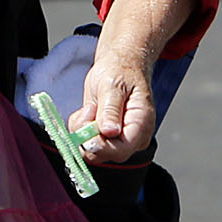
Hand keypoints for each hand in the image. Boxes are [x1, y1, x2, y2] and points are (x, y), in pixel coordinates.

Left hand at [77, 47, 157, 163]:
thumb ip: (111, 109)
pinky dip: (79, 129)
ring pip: (92, 150)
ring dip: (82, 131)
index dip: (101, 145)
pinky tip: (88, 111)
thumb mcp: (113, 85)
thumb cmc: (120, 71)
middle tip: (88, 110)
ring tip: (90, 107)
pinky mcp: (105, 137)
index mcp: (141, 124)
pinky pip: (86, 143)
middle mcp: (132, 137)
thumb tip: (110, 132)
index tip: (87, 129)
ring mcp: (118, 139)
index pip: (122, 148)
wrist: (118, 66)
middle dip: (88, 136)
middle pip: (106, 154)